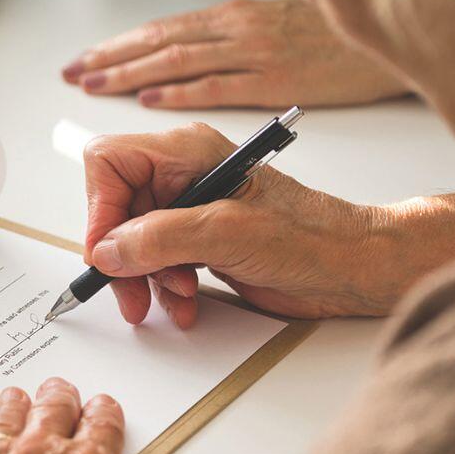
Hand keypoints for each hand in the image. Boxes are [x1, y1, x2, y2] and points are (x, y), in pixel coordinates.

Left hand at [61, 0, 411, 107]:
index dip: (119, 45)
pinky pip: (217, 84)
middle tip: (73, 71)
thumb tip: (184, 64)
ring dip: (131, 72)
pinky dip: (180, 91)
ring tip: (94, 83)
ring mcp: (253, 53)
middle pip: (159, 41)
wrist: (391, 39)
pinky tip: (150, 98)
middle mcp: (235, 30)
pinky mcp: (275, 79)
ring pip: (177, 59)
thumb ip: (229, 45)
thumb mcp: (273, 29)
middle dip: (111, 57)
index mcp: (232, 18)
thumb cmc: (332, 40)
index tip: (86, 58)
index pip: (161, 30)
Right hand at [82, 124, 395, 326]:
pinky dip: (163, 287)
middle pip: (115, 207)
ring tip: (174, 297)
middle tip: (128, 291)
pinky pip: (156, 261)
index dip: (99, 208)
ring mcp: (189, 207)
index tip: (106, 252)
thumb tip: (106, 250)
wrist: (356, 267)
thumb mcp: (227, 233)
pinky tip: (186, 302)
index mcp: (186, 151)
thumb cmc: (313, 236)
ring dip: (144, 277)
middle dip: (120, 254)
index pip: (109, 162)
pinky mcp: (198, 239)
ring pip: (131, 240)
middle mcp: (182, 174)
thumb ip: (159, 238)